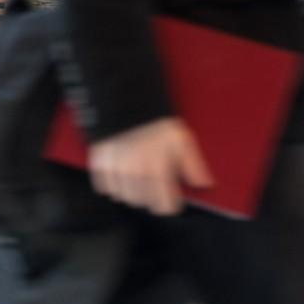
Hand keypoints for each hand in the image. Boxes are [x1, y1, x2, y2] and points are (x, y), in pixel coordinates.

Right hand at [88, 117, 213, 215]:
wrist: (125, 98)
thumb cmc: (155, 120)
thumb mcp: (181, 138)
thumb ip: (193, 164)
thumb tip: (204, 184)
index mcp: (157, 168)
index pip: (164, 205)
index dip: (170, 204)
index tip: (171, 200)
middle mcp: (135, 172)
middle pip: (144, 203)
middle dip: (151, 197)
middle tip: (155, 185)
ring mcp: (115, 168)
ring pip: (125, 198)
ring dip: (133, 192)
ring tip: (139, 180)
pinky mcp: (100, 163)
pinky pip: (107, 188)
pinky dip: (115, 185)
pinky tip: (123, 174)